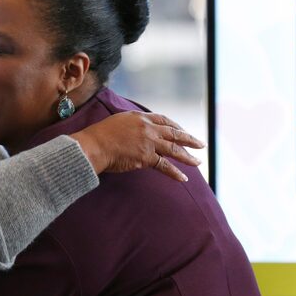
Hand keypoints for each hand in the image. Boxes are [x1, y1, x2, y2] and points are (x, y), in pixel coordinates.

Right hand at [70, 111, 205, 181]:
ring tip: (198, 162)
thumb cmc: (101, 135)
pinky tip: (184, 178)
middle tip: (200, 145)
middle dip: (189, 139)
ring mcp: (149, 143)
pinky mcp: (146, 158)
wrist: (95, 145)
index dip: (176, 126)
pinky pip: (165, 166)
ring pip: (174, 149)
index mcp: (141, 117)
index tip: (183, 131)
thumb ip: (132, 124)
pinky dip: (175, 173)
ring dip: (188, 157)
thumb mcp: (119, 121)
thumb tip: (136, 130)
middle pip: (174, 133)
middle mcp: (148, 128)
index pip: (164, 120)